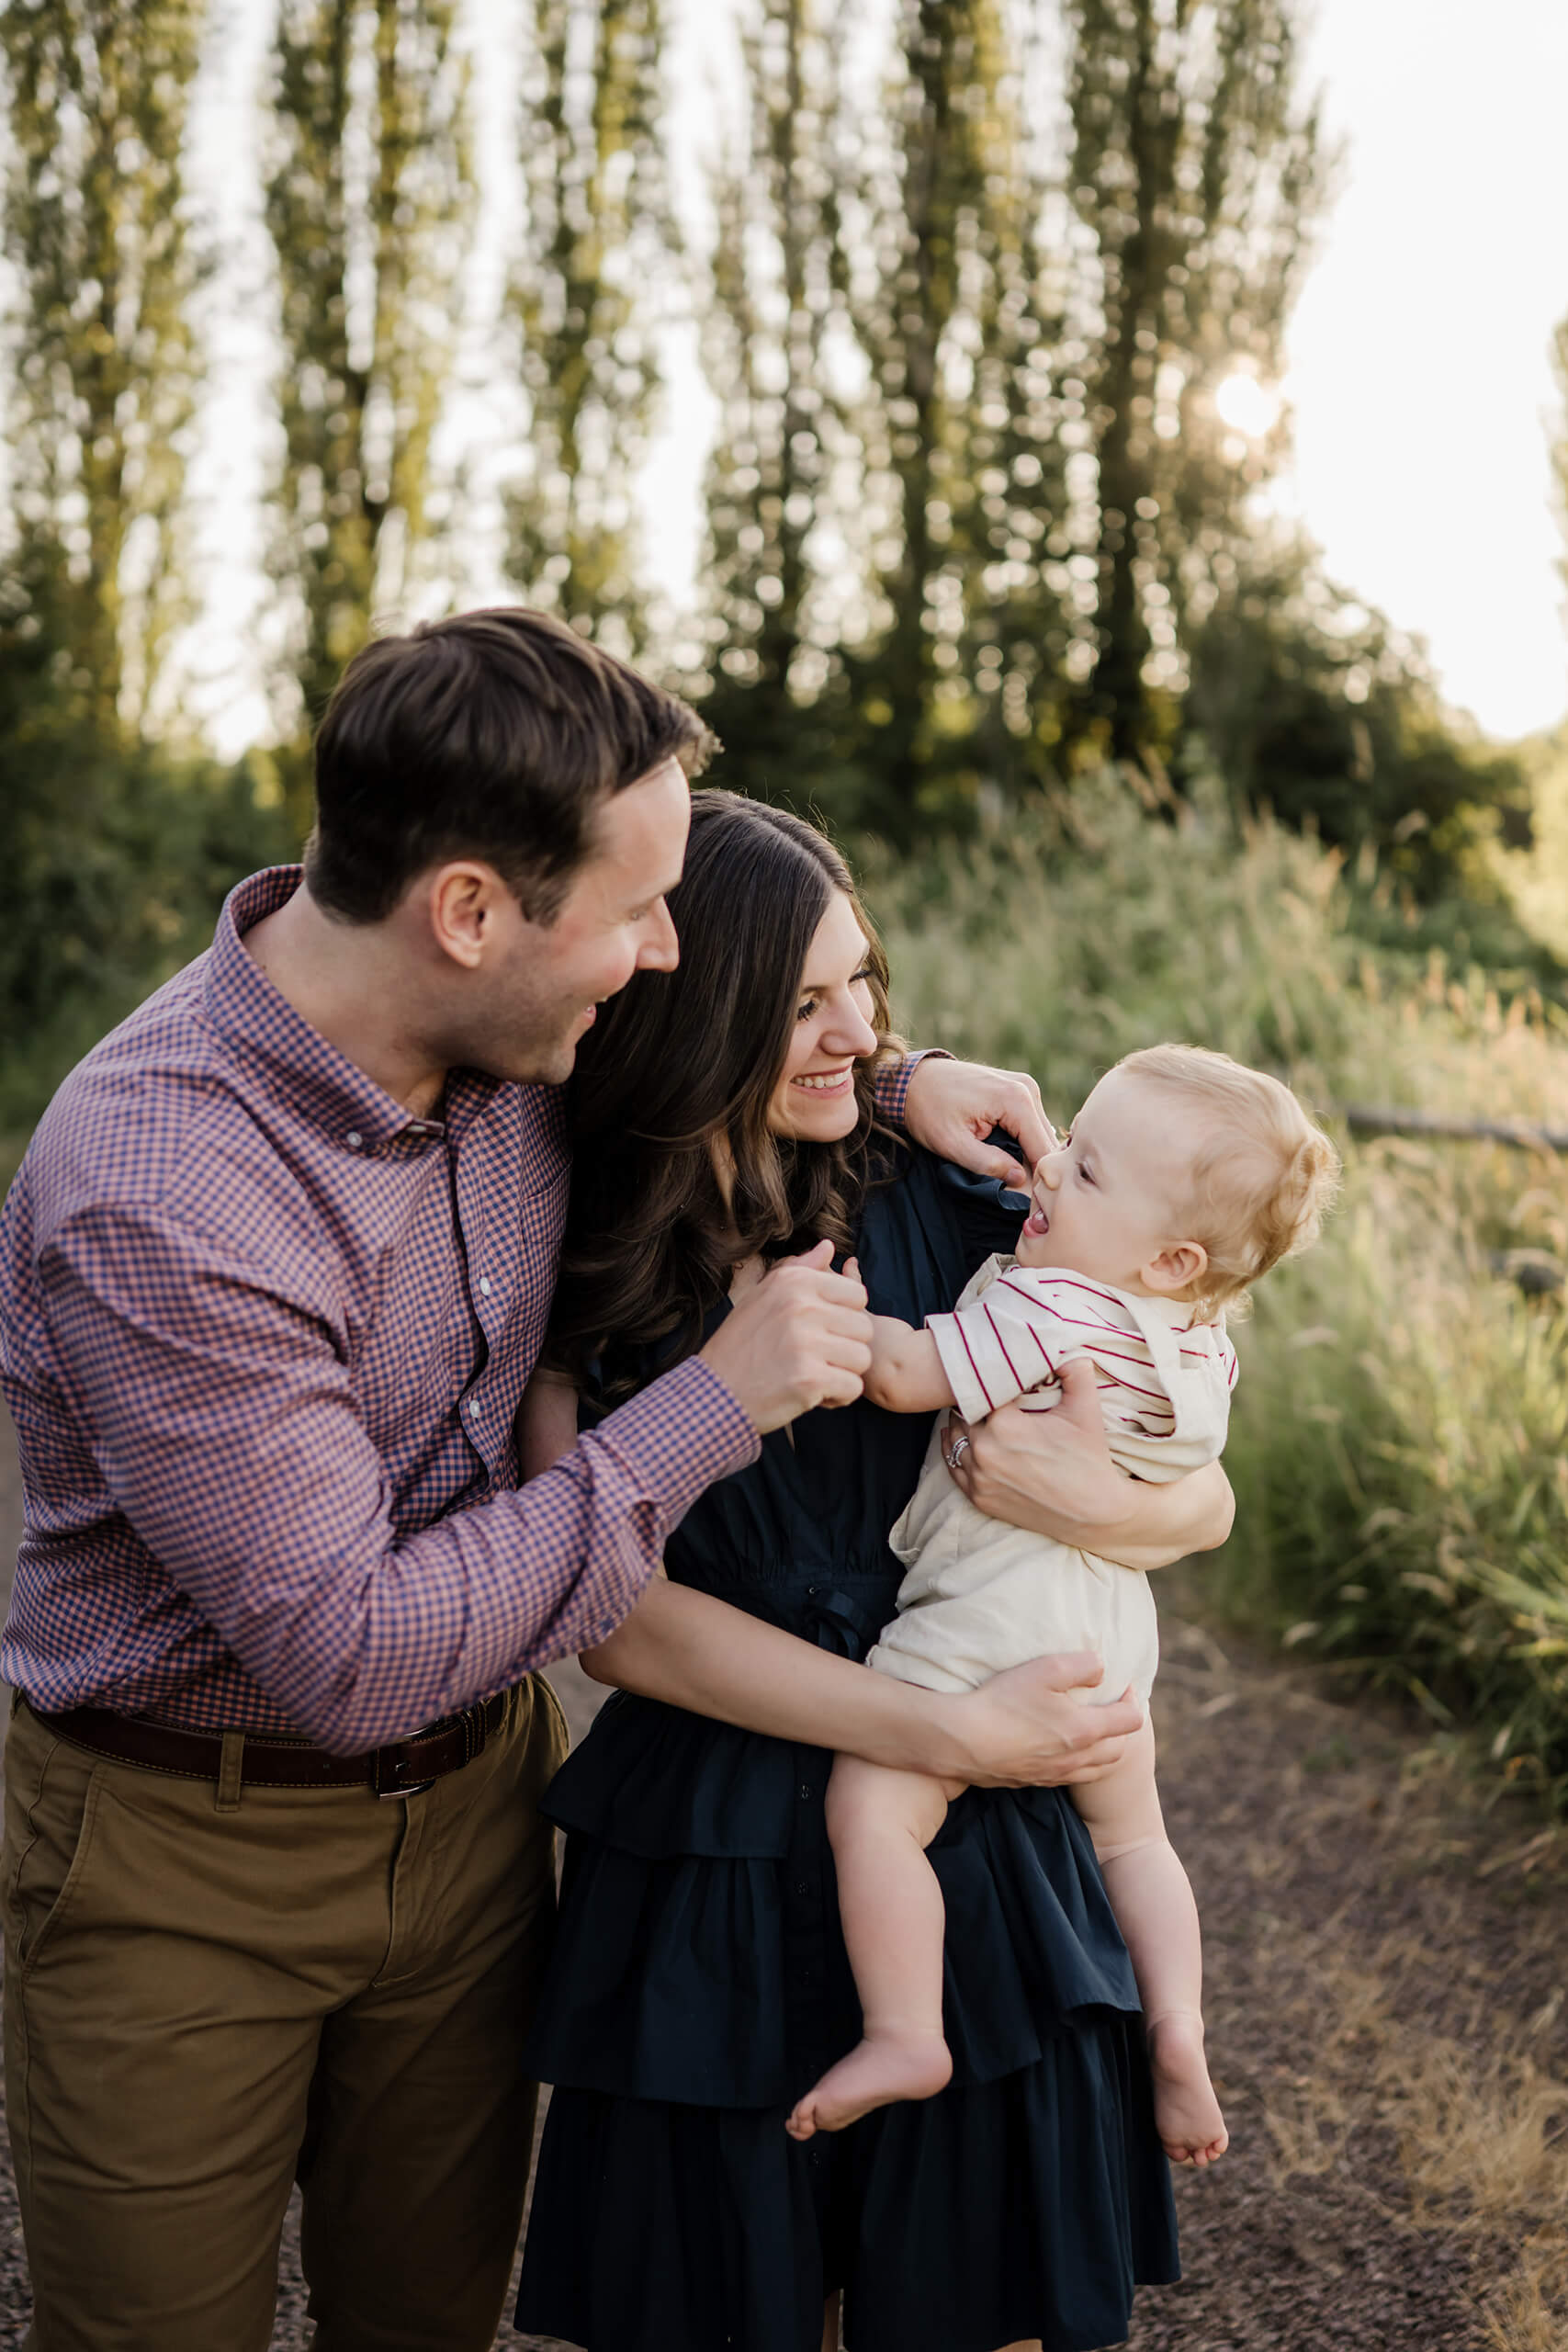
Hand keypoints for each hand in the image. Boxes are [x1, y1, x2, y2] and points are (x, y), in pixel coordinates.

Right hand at [700, 1240, 871, 1433]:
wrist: (714, 1393)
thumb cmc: (739, 1346)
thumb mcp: (762, 1296)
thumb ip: (800, 1269)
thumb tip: (829, 1246)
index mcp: (794, 1282)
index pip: (857, 1296)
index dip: (844, 1318)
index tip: (820, 1332)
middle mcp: (802, 1307)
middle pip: (863, 1328)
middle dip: (845, 1348)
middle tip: (815, 1359)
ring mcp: (807, 1343)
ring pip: (862, 1358)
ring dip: (843, 1373)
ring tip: (813, 1375)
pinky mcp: (810, 1379)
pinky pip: (853, 1387)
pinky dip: (838, 1397)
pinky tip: (813, 1394)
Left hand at [902, 1055, 1054, 1187]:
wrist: (912, 1079)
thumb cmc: (927, 1109)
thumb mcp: (952, 1144)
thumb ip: (988, 1164)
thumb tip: (1021, 1179)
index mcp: (1016, 1100)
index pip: (1044, 1150)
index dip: (1039, 1179)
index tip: (1030, 1202)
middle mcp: (1028, 1089)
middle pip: (1045, 1141)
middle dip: (1034, 1167)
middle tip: (1016, 1192)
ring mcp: (1024, 1086)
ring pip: (1039, 1133)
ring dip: (1028, 1154)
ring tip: (1007, 1174)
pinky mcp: (1017, 1089)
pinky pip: (1030, 1123)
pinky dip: (1022, 1141)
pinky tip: (1005, 1154)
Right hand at [942, 1651, 1142, 1786]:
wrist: (963, 1741)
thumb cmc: (1005, 1702)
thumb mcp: (1045, 1669)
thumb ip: (1082, 1665)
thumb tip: (1102, 1669)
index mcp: (1085, 1730)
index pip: (1131, 1720)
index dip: (1133, 1700)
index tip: (1123, 1686)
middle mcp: (1078, 1758)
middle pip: (1121, 1749)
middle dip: (1123, 1727)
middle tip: (1112, 1707)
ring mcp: (1057, 1774)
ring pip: (1100, 1769)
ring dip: (1106, 1749)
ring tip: (1095, 1730)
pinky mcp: (1038, 1781)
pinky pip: (1074, 1778)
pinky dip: (1083, 1764)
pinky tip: (1065, 1748)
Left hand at [944, 1359, 1131, 1547]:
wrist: (1093, 1512)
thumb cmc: (1089, 1458)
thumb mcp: (1086, 1408)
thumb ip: (1075, 1369)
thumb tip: (1064, 1346)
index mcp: (1004, 1425)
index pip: (981, 1390)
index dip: (988, 1381)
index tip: (996, 1376)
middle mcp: (984, 1451)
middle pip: (963, 1413)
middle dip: (974, 1402)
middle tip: (985, 1391)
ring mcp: (978, 1477)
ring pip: (952, 1439)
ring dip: (961, 1425)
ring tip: (974, 1413)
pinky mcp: (978, 1498)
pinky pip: (952, 1467)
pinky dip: (954, 1451)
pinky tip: (960, 1439)